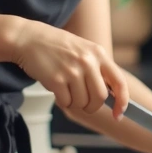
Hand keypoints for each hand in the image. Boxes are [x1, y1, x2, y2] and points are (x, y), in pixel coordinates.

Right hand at [11, 19, 128, 117]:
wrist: (28, 38)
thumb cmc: (57, 46)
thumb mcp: (84, 50)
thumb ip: (98, 69)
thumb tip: (111, 95)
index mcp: (99, 54)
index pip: (119, 81)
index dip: (122, 101)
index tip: (119, 114)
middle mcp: (88, 61)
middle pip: (100, 97)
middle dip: (92, 106)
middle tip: (83, 103)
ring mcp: (72, 70)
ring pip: (82, 102)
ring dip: (74, 103)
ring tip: (66, 91)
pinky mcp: (56, 79)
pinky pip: (66, 102)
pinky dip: (62, 102)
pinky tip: (57, 90)